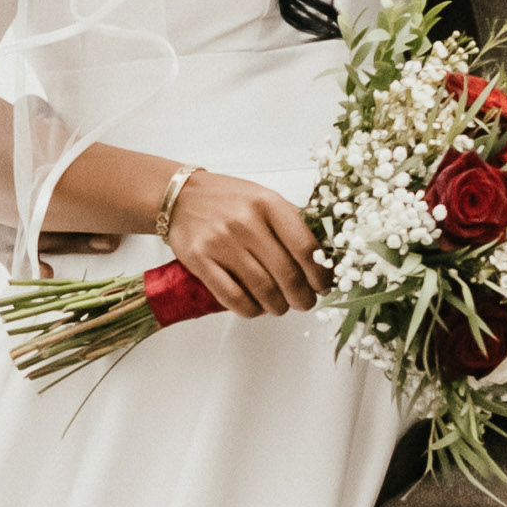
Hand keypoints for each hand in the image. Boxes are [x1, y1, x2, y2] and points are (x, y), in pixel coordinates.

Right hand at [159, 165, 324, 316]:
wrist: (180, 196)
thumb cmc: (228, 200)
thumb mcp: (265, 199)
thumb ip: (293, 222)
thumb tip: (326, 254)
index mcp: (268, 204)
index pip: (306, 247)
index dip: (320, 274)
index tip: (324, 285)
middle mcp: (245, 222)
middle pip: (287, 274)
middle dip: (302, 297)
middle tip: (305, 302)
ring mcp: (221, 242)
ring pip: (262, 290)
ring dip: (278, 307)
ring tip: (280, 306)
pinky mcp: (199, 260)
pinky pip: (233, 298)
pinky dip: (250, 310)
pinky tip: (256, 307)